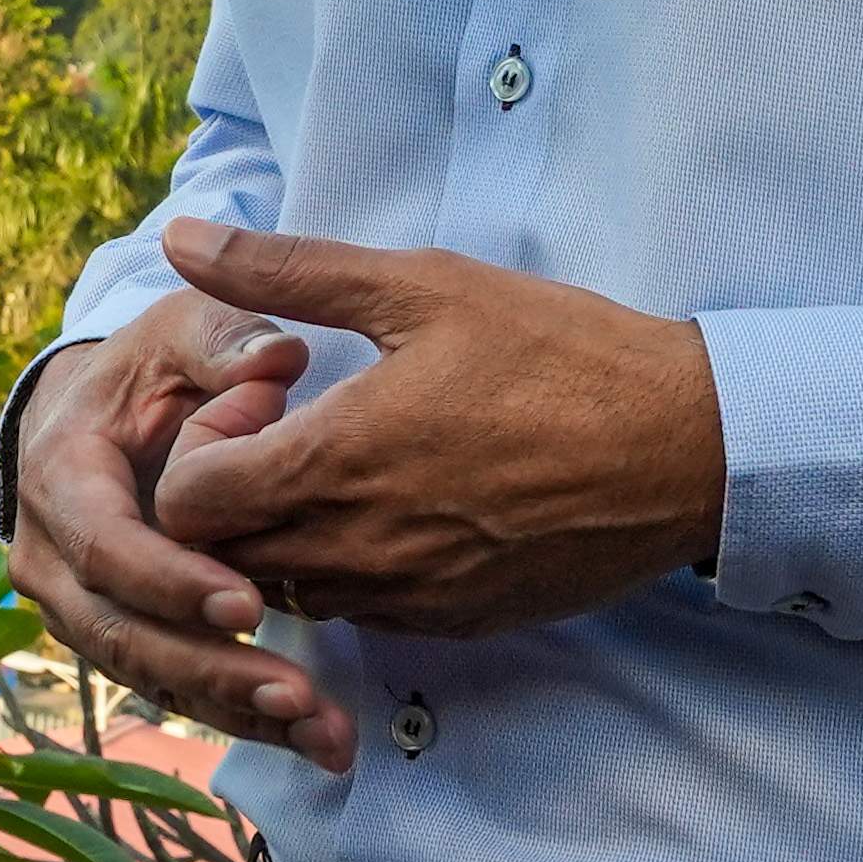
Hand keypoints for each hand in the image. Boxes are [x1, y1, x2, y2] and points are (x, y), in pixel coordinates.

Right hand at [2, 293, 359, 771]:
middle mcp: (52, 558)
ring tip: (322, 731)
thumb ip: (226, 338)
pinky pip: (171, 689)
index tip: (247, 604)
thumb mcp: (180, 332)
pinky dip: (239, 716)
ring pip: (148, 676)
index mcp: (60, 478)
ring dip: (234, 711)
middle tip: (297, 696)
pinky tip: (312, 738)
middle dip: (211, 670)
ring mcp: (80, 609)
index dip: (171, 580)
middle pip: (123, 634)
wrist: (97, 412)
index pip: (107, 546)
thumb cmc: (146, 369)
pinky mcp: (120, 639)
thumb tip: (278, 357)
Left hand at [148, 220, 725, 640]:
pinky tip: (403, 502)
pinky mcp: (451, 622)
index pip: (185, 500)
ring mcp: (406, 598)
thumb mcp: (423, 287)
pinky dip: (349, 566)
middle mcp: (357, 549)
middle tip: (290, 429)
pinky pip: (358, 611)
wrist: (682, 447)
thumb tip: (180, 239)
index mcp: (337, 462)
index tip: (263, 397)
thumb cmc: (558, 354)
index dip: (200, 445)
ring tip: (346, 464)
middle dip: (230, 495)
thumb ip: (287, 271)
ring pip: (287, 590)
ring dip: (285, 536)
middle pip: (220, 558)